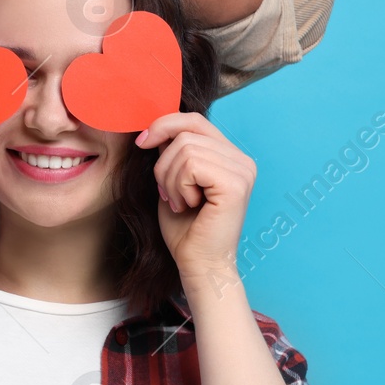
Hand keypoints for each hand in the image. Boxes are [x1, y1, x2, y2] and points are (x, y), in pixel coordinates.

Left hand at [137, 112, 255, 285]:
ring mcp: (242, 170)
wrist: (198, 264)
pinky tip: (189, 205)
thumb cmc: (185, 229)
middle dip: (163, 165)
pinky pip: (191, 165)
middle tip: (170, 195)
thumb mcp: (172, 181)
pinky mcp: (236, 184)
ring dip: (170, 180)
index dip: (164, 125)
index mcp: (230, 157)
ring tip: (181, 203)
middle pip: (185, 133)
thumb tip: (156, 128)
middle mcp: (242, 160)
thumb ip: (171, 153)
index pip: (194, 120)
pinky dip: (179, 186)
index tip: (142, 142)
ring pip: (184, 149)